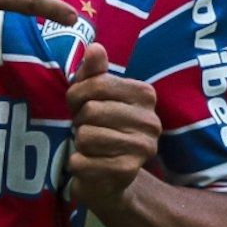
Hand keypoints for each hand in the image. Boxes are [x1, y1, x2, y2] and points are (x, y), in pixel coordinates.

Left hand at [65, 43, 161, 211]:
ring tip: (89, 147)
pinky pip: (83, 161)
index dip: (77, 95)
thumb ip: (93, 72)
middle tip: (87, 130)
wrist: (109, 179)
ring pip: (86, 136)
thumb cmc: (100, 128)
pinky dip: (76, 163)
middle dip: (79, 121)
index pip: (97, 83)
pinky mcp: (127, 172)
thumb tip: (95, 47)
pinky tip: (87, 164)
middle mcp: (151, 121)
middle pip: (91, 110)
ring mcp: (142, 148)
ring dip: (79, 143)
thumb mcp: (93, 96)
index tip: (80, 106)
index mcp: (145, 94)